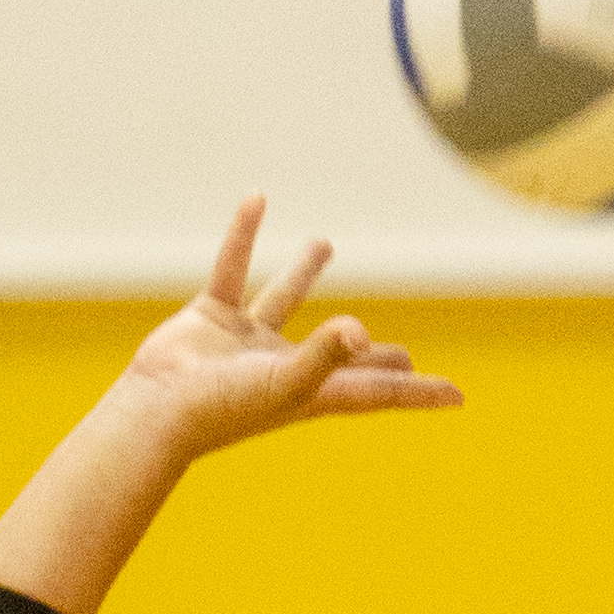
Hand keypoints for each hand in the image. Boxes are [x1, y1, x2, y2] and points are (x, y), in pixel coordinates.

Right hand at [117, 198, 461, 465]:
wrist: (156, 413)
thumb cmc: (222, 409)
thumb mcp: (285, 383)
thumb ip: (326, 355)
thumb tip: (361, 330)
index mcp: (314, 392)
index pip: (379, 392)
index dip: (419, 393)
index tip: (457, 396)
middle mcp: (285, 368)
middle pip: (342, 358)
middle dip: (370, 358)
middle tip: (401, 356)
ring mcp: (247, 346)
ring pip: (283, 301)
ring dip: (304, 273)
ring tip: (324, 244)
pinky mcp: (212, 319)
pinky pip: (233, 268)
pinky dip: (243, 235)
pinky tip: (256, 200)